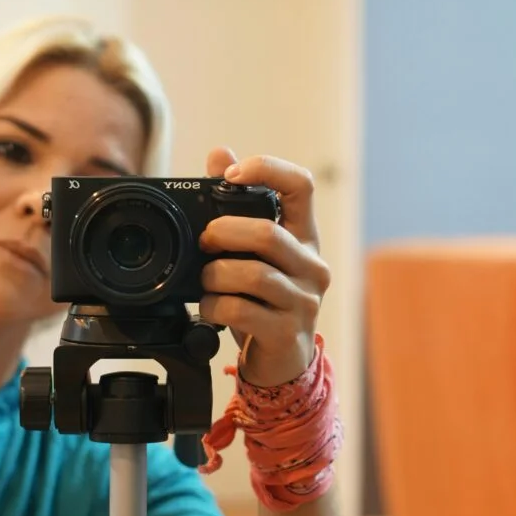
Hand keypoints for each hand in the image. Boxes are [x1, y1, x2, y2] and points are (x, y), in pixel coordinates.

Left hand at [198, 146, 331, 386]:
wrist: (281, 362)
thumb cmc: (264, 302)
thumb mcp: (253, 254)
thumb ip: (236, 205)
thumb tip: (220, 153)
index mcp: (303, 237)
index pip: (302, 186)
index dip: (267, 169)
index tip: (232, 174)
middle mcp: (311, 265)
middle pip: (268, 233)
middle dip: (223, 234)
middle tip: (204, 242)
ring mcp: (304, 300)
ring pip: (253, 275)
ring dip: (215, 276)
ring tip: (206, 283)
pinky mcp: (287, 331)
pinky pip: (242, 311)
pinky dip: (215, 307)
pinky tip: (209, 308)